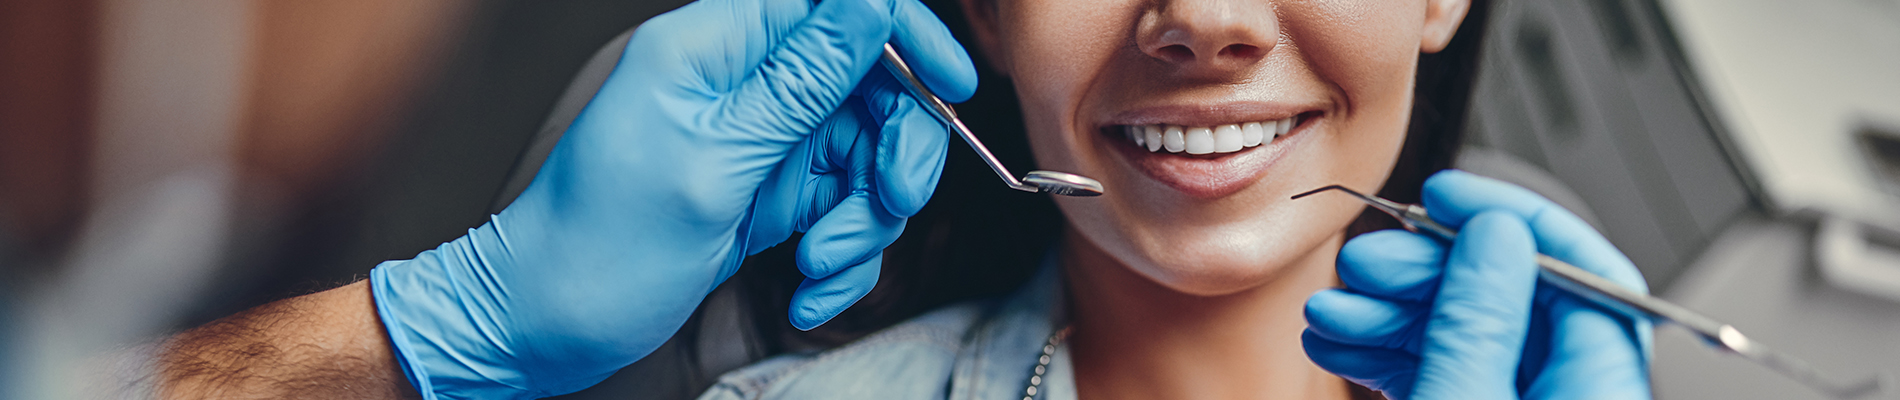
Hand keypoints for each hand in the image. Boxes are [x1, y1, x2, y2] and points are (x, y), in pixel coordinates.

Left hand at [366, 0, 975, 396]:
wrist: (543, 325)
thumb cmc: (598, 246)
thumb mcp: (713, 161)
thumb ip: (800, 79)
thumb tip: (870, 2)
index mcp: (713, 47)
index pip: (834, 0)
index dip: (904, 32)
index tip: (951, 85)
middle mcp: (741, 83)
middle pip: (869, 84)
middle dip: (894, 151)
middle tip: (888, 203)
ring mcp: (759, 139)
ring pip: (863, 155)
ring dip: (861, 221)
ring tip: (818, 265)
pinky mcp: (768, 192)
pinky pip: (840, 208)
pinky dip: (839, 255)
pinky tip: (805, 289)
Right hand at [1302, 170, 1651, 398]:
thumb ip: (1480, 324)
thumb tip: (1494, 237)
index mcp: (1597, 389)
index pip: (1586, 275)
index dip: (1514, 222)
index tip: (1450, 196)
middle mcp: (1566, 396)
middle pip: (1512, 300)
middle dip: (1426, 272)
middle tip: (1365, 262)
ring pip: (1464, 336)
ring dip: (1389, 312)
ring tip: (1331, 310)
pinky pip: (1441, 372)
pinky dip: (1387, 352)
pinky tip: (1339, 341)